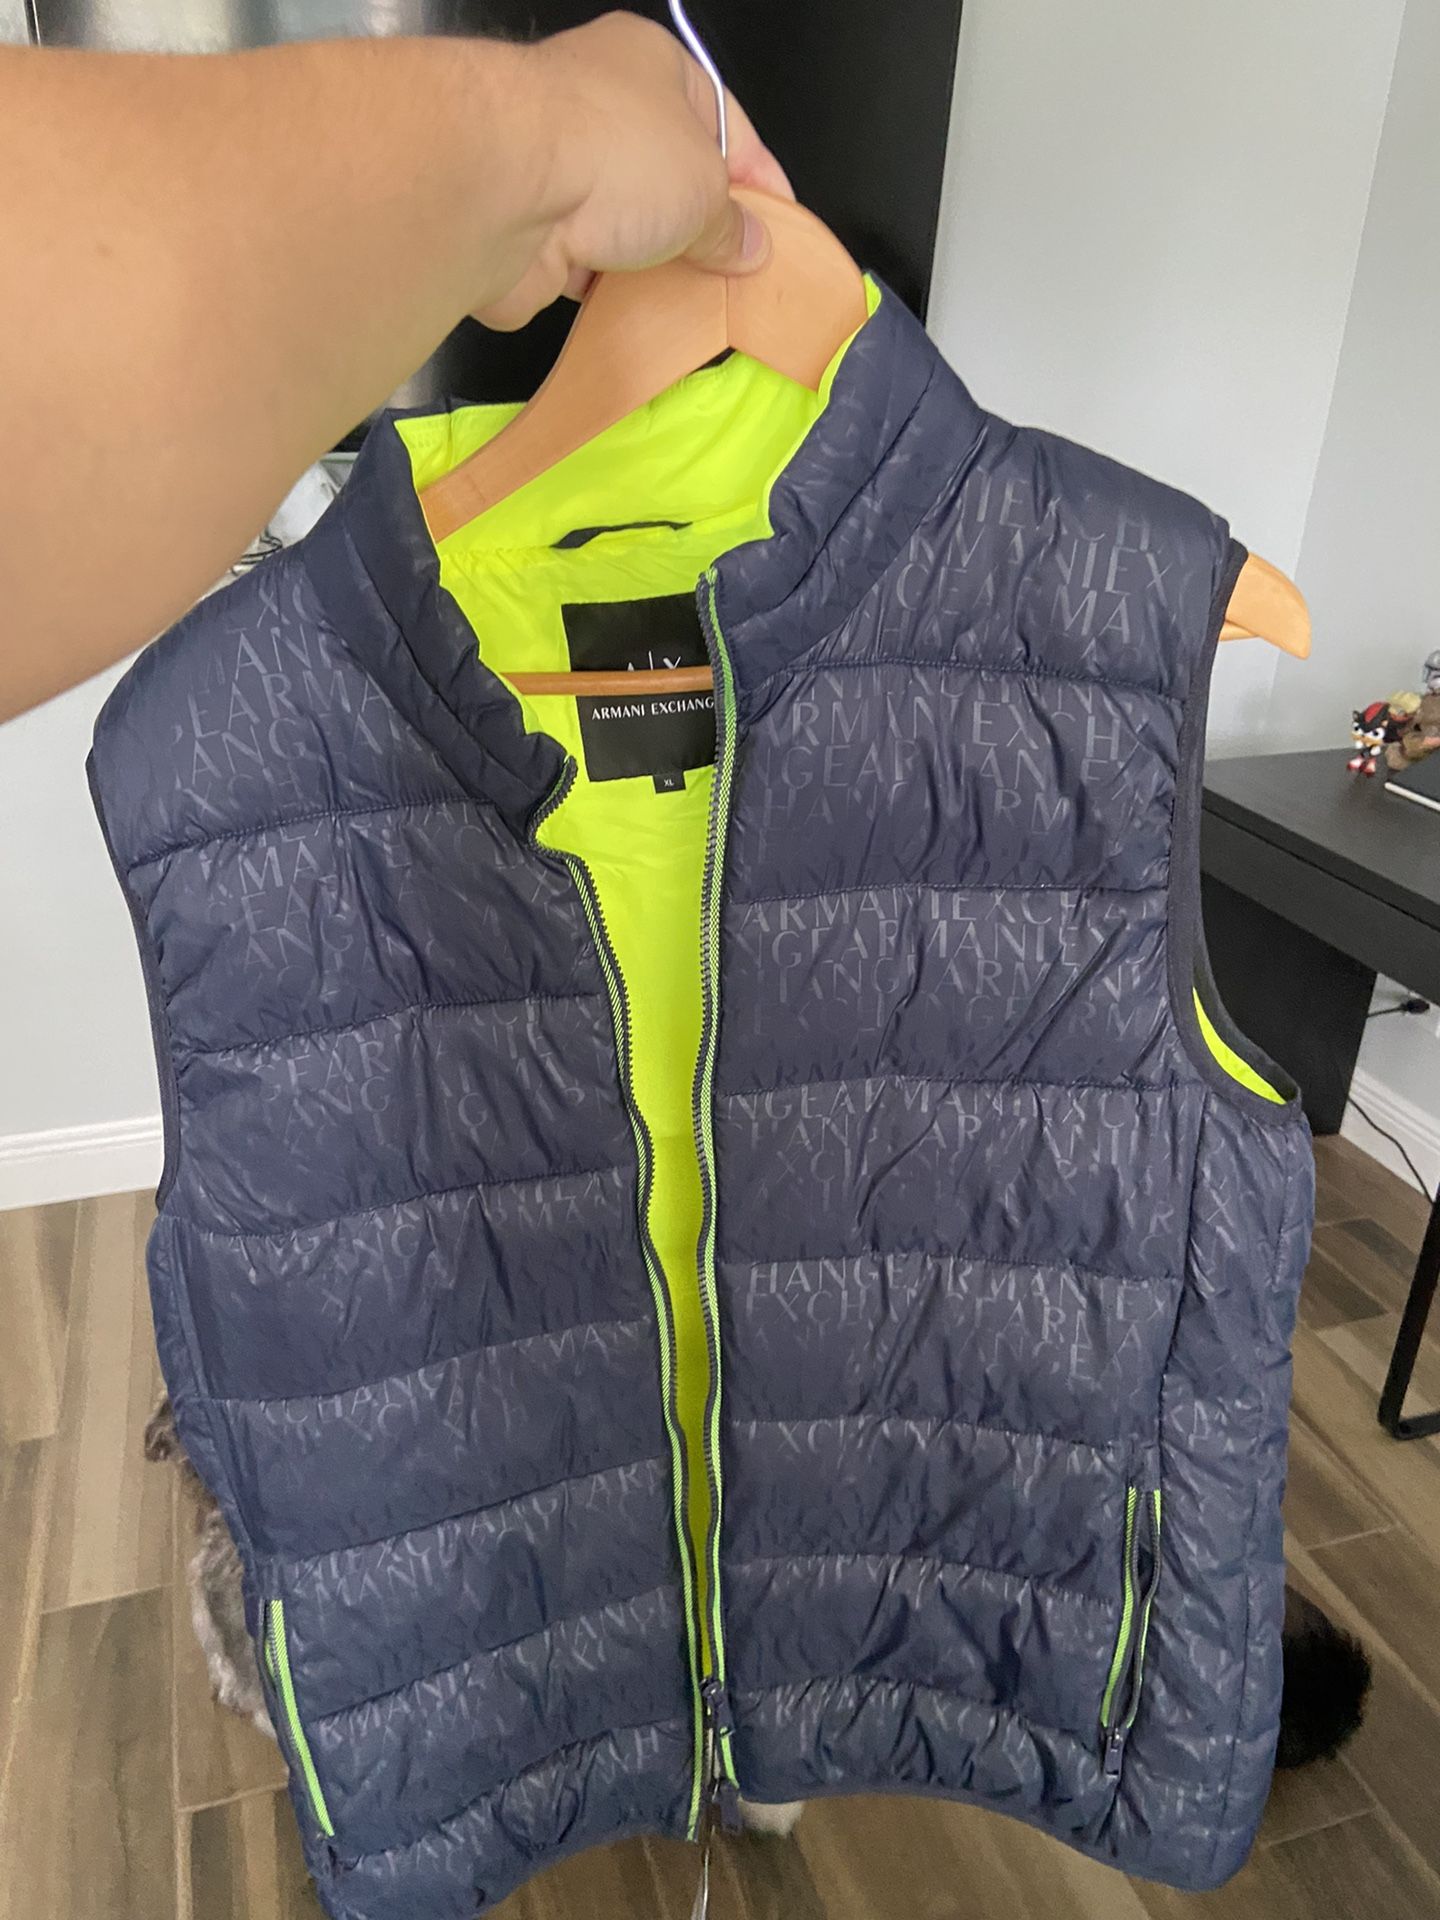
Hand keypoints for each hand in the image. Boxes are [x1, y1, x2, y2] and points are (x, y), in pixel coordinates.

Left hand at [474, 11, 793, 330]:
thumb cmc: (612, 153)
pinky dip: (609, 292)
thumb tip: (750, 247)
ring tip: (693, 301)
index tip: (780, 229)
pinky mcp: (532, 229)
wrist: (502, 192)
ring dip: (652, 265)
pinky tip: (635, 311)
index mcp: (651, 65)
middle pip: (669, 176)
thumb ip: (731, 223)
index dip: (757, 177)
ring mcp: (560, 167)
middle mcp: (600, 106)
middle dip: (701, 228)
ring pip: (625, 227)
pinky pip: (587, 268)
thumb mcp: (703, 187)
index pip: (723, 121)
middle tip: (736, 273)